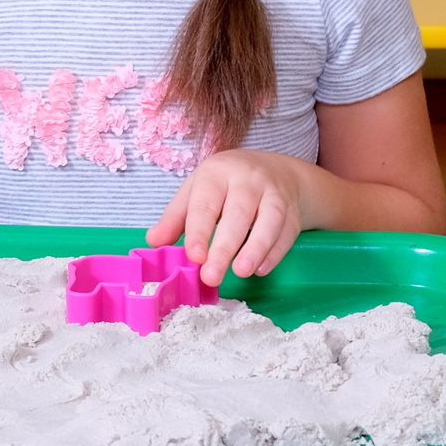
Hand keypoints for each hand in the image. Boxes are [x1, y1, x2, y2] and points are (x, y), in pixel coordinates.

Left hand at [149, 150, 311, 284]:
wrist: (278, 170)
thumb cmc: (228, 185)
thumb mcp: (198, 191)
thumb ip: (176, 217)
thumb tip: (153, 241)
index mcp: (217, 174)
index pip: (206, 204)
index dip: (199, 231)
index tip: (194, 256)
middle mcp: (248, 180)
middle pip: (238, 213)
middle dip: (225, 246)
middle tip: (211, 275)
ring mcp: (274, 194)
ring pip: (269, 221)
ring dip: (256, 248)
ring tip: (240, 272)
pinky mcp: (292, 211)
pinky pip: (286, 232)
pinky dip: (275, 252)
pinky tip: (260, 269)